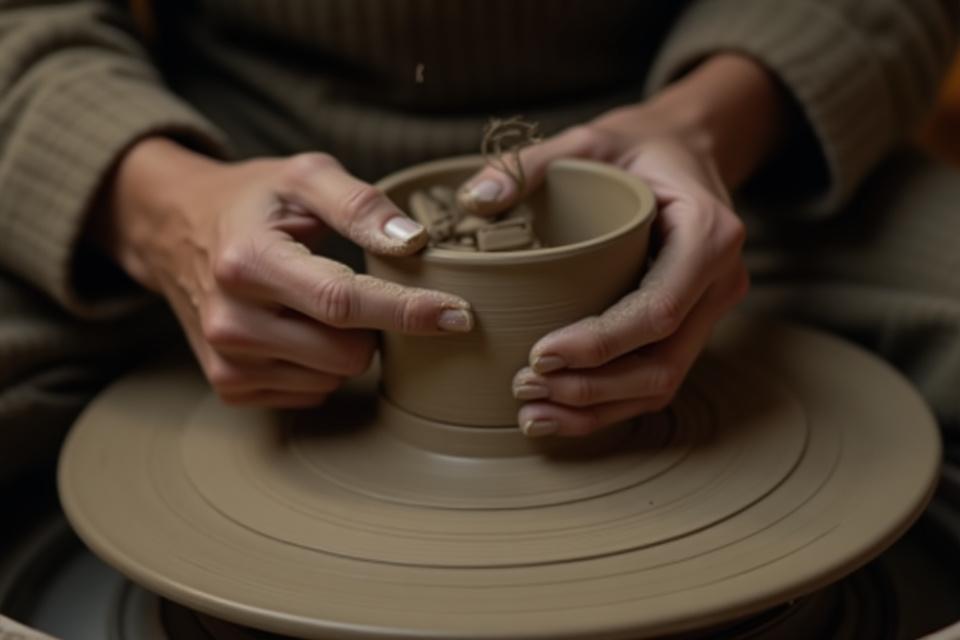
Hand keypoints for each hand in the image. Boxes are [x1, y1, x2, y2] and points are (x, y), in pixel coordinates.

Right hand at [99, 139, 472, 406]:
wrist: (174, 231)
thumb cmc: (251, 201)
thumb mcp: (303, 176)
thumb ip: (359, 204)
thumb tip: (414, 243)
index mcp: (248, 261)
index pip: (343, 301)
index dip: (408, 312)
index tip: (459, 316)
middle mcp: (230, 320)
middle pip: (348, 353)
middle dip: (375, 326)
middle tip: (358, 286)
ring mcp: (226, 361)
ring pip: (334, 378)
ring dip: (345, 345)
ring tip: (316, 304)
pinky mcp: (229, 386)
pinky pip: (311, 393)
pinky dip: (319, 365)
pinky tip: (298, 328)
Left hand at [459, 54, 783, 436]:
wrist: (687, 149)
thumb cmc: (638, 147)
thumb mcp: (589, 139)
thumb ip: (532, 164)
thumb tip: (474, 202)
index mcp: (707, 234)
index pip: (657, 311)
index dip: (599, 345)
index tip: (539, 355)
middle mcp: (719, 281)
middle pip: (661, 362)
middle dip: (591, 387)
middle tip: (524, 387)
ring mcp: (710, 309)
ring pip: (661, 383)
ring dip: (597, 408)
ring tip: (532, 413)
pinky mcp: (692, 327)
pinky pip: (656, 379)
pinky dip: (609, 405)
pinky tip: (559, 413)